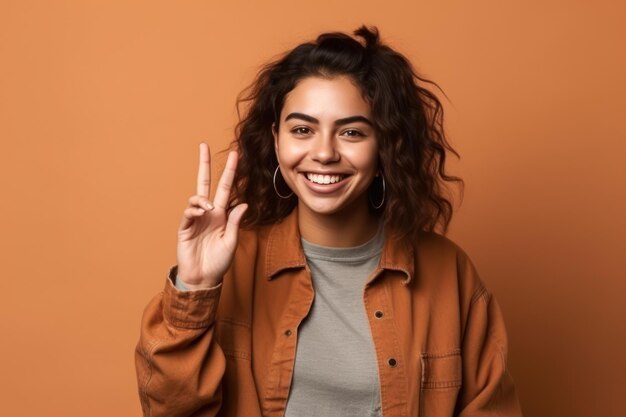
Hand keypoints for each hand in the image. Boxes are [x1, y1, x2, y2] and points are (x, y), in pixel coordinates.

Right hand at [176, 143, 246, 288]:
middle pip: (205, 183)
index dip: (229, 172)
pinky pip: (188, 213)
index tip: (234, 155)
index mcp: (221, 215)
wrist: (203, 279)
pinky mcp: (184, 228)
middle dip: (203, 164)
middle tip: (203, 145)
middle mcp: (208, 213)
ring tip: (208, 207)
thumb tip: (243, 203)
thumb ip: (235, 222)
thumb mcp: (231, 242)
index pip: (225, 188)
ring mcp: (195, 219)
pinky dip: (194, 209)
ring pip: (196, 197)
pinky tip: (200, 213)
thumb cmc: (219, 262)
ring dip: (202, 198)